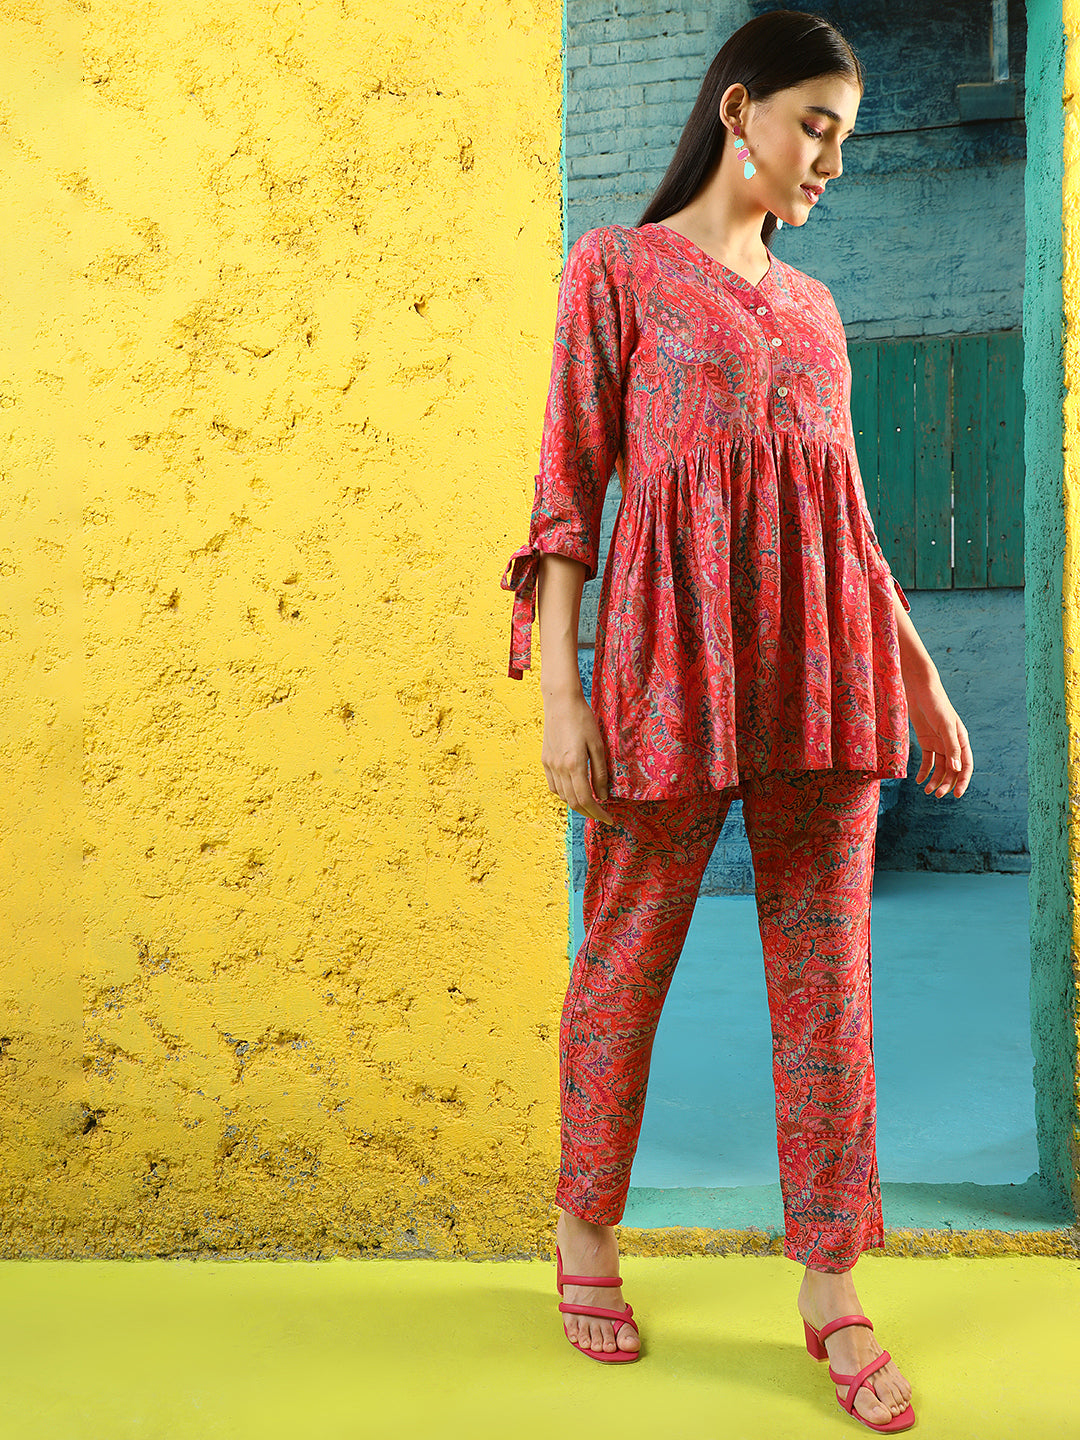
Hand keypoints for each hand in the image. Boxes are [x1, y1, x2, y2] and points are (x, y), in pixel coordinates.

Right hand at [541, 691, 615, 824]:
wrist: (560, 702)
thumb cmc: (583, 719)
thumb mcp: (597, 745)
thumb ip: (600, 773)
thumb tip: (603, 796)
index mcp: (574, 765)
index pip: (586, 799)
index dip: (598, 813)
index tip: (609, 819)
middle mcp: (559, 768)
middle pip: (573, 802)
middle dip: (589, 813)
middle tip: (603, 815)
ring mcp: (550, 765)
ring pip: (562, 796)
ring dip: (577, 804)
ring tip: (591, 804)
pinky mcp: (545, 760)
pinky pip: (554, 786)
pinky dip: (565, 794)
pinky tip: (574, 791)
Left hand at [904, 672, 972, 798]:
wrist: (920, 690)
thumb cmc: (936, 704)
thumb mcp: (945, 726)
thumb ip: (951, 747)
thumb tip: (957, 769)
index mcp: (961, 740)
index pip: (966, 766)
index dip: (962, 781)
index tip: (957, 795)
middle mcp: (952, 744)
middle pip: (952, 770)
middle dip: (946, 784)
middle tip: (937, 795)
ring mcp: (939, 743)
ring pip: (939, 768)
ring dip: (935, 780)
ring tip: (927, 791)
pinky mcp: (926, 741)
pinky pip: (927, 761)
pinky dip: (924, 771)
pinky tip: (919, 780)